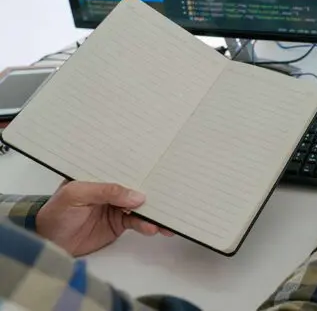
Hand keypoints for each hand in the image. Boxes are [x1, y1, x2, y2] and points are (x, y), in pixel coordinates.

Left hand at [37, 181, 172, 256]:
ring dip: (155, 211)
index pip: (124, 168)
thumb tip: (138, 196)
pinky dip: (148, 225)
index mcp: (100, 175)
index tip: (161, 169)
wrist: (49, 243)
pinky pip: (138, 223)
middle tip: (172, 194)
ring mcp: (117, 206)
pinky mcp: (120, 224)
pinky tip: (155, 228)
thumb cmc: (56, 212)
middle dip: (155, 190)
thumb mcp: (76, 194)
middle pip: (138, 186)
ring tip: (167, 219)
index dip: (142, 167)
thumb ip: (105, 191)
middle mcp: (111, 189)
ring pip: (142, 206)